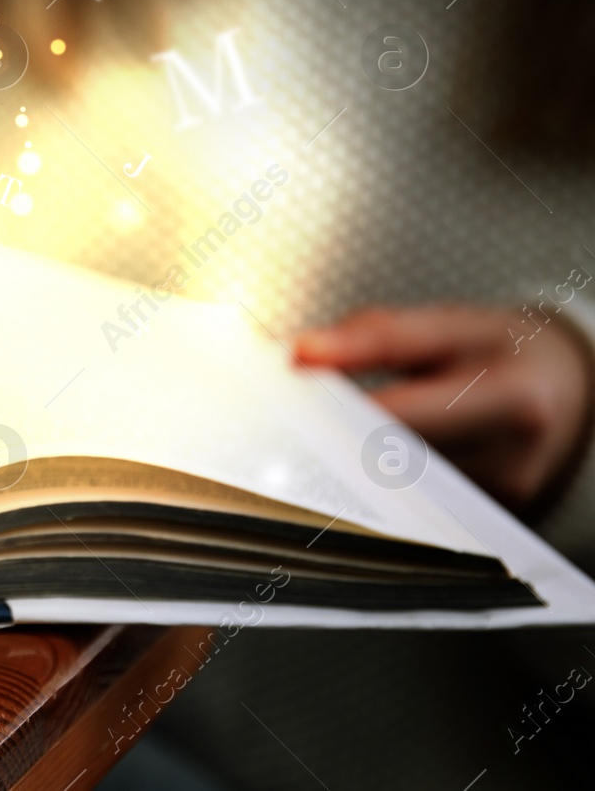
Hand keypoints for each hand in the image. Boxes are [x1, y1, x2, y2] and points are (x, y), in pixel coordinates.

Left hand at [295, 305, 594, 510]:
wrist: (567, 385)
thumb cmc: (502, 350)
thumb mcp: (447, 325)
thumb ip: (374, 337)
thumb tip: (301, 353)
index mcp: (508, 400)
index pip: (402, 420)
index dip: (334, 419)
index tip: (283, 411)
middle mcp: (511, 460)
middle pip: (395, 468)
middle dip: (332, 451)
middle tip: (279, 437)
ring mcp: (500, 500)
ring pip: (400, 495)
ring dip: (350, 471)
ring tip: (308, 448)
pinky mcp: (485, 521)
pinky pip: (418, 507)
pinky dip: (379, 486)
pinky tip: (351, 468)